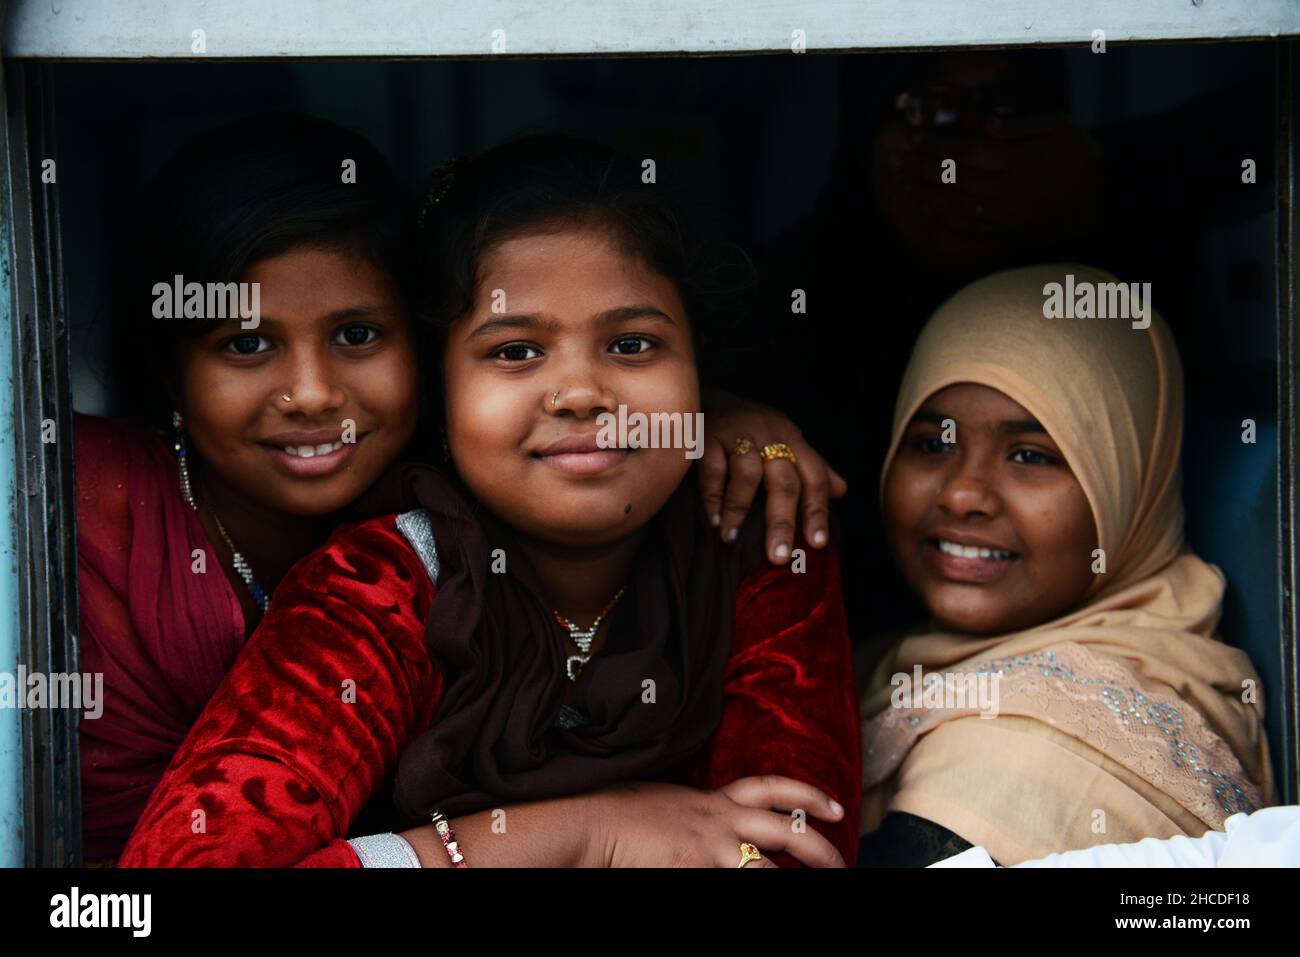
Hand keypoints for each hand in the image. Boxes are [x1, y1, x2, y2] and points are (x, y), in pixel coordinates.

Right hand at [591, 775, 847, 867]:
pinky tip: (763, 891)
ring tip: (822, 884)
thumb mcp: (666, 802)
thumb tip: (708, 827)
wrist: (592, 820)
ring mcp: (711, 847)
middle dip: (820, 849)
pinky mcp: (696, 869)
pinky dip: (752, 886)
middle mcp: (719, 819)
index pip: (770, 788)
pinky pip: (737, 882)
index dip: (807, 796)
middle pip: (786, 829)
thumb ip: (694, 813)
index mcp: (712, 799)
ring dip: (793, 880)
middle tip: (842, 863)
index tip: (833, 805)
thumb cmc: (618, 812)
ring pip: (769, 869)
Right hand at [699, 388, 847, 563]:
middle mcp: (770, 434)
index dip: (817, 510)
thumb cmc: (750, 426)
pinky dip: (712, 495)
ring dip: (740, 510)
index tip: (818, 544)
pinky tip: (713, 519)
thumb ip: (812, 466)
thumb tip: (843, 491)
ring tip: (731, 539)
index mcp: (792, 438)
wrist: (704, 392)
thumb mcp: (785, 439)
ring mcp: (737, 432)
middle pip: (783, 480)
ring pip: (747, 474)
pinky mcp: (706, 433)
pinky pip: (712, 467)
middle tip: (778, 556)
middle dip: (782, 521)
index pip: (814, 476)